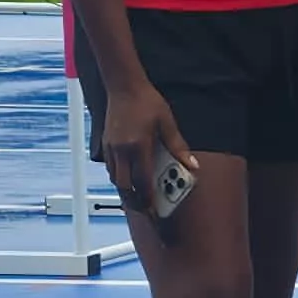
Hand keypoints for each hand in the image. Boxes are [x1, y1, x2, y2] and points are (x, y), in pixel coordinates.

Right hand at [95, 81, 194, 221]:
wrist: (124, 86)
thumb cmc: (147, 102)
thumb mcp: (168, 123)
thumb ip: (178, 147)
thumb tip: (192, 166)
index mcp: (139, 146)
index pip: (143, 181)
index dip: (149, 199)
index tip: (155, 212)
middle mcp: (122, 150)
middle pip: (124, 186)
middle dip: (134, 201)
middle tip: (146, 210)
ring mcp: (111, 148)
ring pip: (115, 179)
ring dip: (126, 191)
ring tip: (138, 200)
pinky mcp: (105, 144)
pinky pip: (110, 169)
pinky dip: (119, 178)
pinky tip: (128, 180)